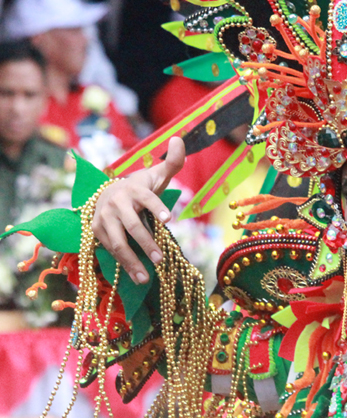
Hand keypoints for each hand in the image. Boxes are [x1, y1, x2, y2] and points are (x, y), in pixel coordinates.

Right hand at [92, 137, 184, 283]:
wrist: (109, 192)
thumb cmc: (141, 186)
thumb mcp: (157, 175)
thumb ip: (172, 161)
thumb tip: (178, 139)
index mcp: (135, 188)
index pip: (147, 197)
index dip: (157, 206)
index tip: (168, 218)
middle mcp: (117, 202)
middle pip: (133, 226)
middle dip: (146, 243)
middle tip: (160, 259)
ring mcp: (104, 218)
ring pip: (118, 243)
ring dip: (132, 261)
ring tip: (147, 278)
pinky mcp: (96, 231)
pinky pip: (110, 250)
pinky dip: (123, 265)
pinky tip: (136, 277)